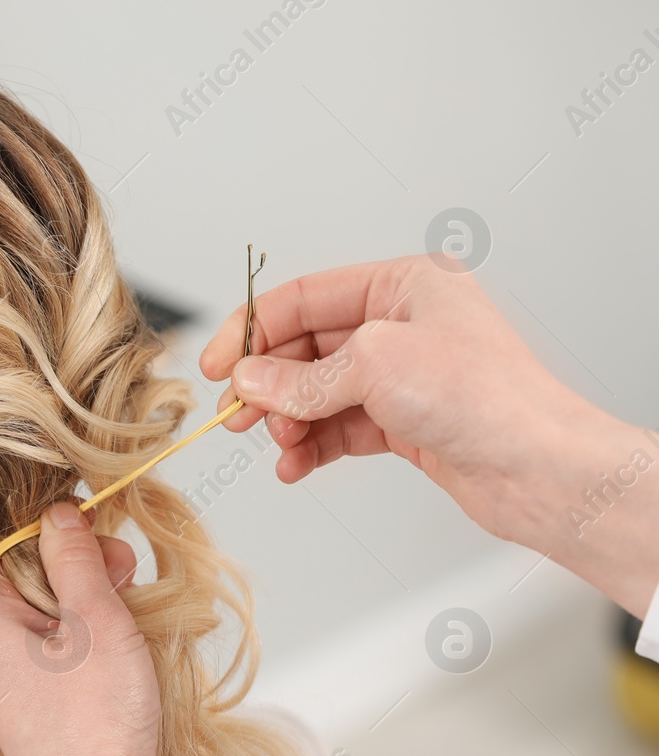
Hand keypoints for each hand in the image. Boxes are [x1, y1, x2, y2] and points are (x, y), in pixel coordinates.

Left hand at [0, 502, 166, 755]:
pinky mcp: (23, 701)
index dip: (45, 535)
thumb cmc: (94, 721)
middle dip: (73, 566)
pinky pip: (45, 647)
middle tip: (123, 570)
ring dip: (83, 601)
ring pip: (38, 611)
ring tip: (127, 607)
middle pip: (18, 576)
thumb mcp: (93, 620)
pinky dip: (80, 637)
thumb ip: (74, 558)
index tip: (93, 537)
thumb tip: (58, 513)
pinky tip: (116, 644)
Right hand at [199, 254, 658, 614]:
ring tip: (277, 442)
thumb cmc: (484, 398)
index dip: (252, 329)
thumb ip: (301, 377)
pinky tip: (295, 464)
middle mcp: (402, 325)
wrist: (537, 469)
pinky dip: (311, 445)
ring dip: (287, 419)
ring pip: (318, 392)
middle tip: (234, 412)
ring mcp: (403, 376)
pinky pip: (338, 428)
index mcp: (402, 286)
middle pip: (306, 348)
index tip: (217, 364)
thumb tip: (250, 382)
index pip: (305, 298)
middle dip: (268, 383)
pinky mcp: (405, 422)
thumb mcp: (373, 367)